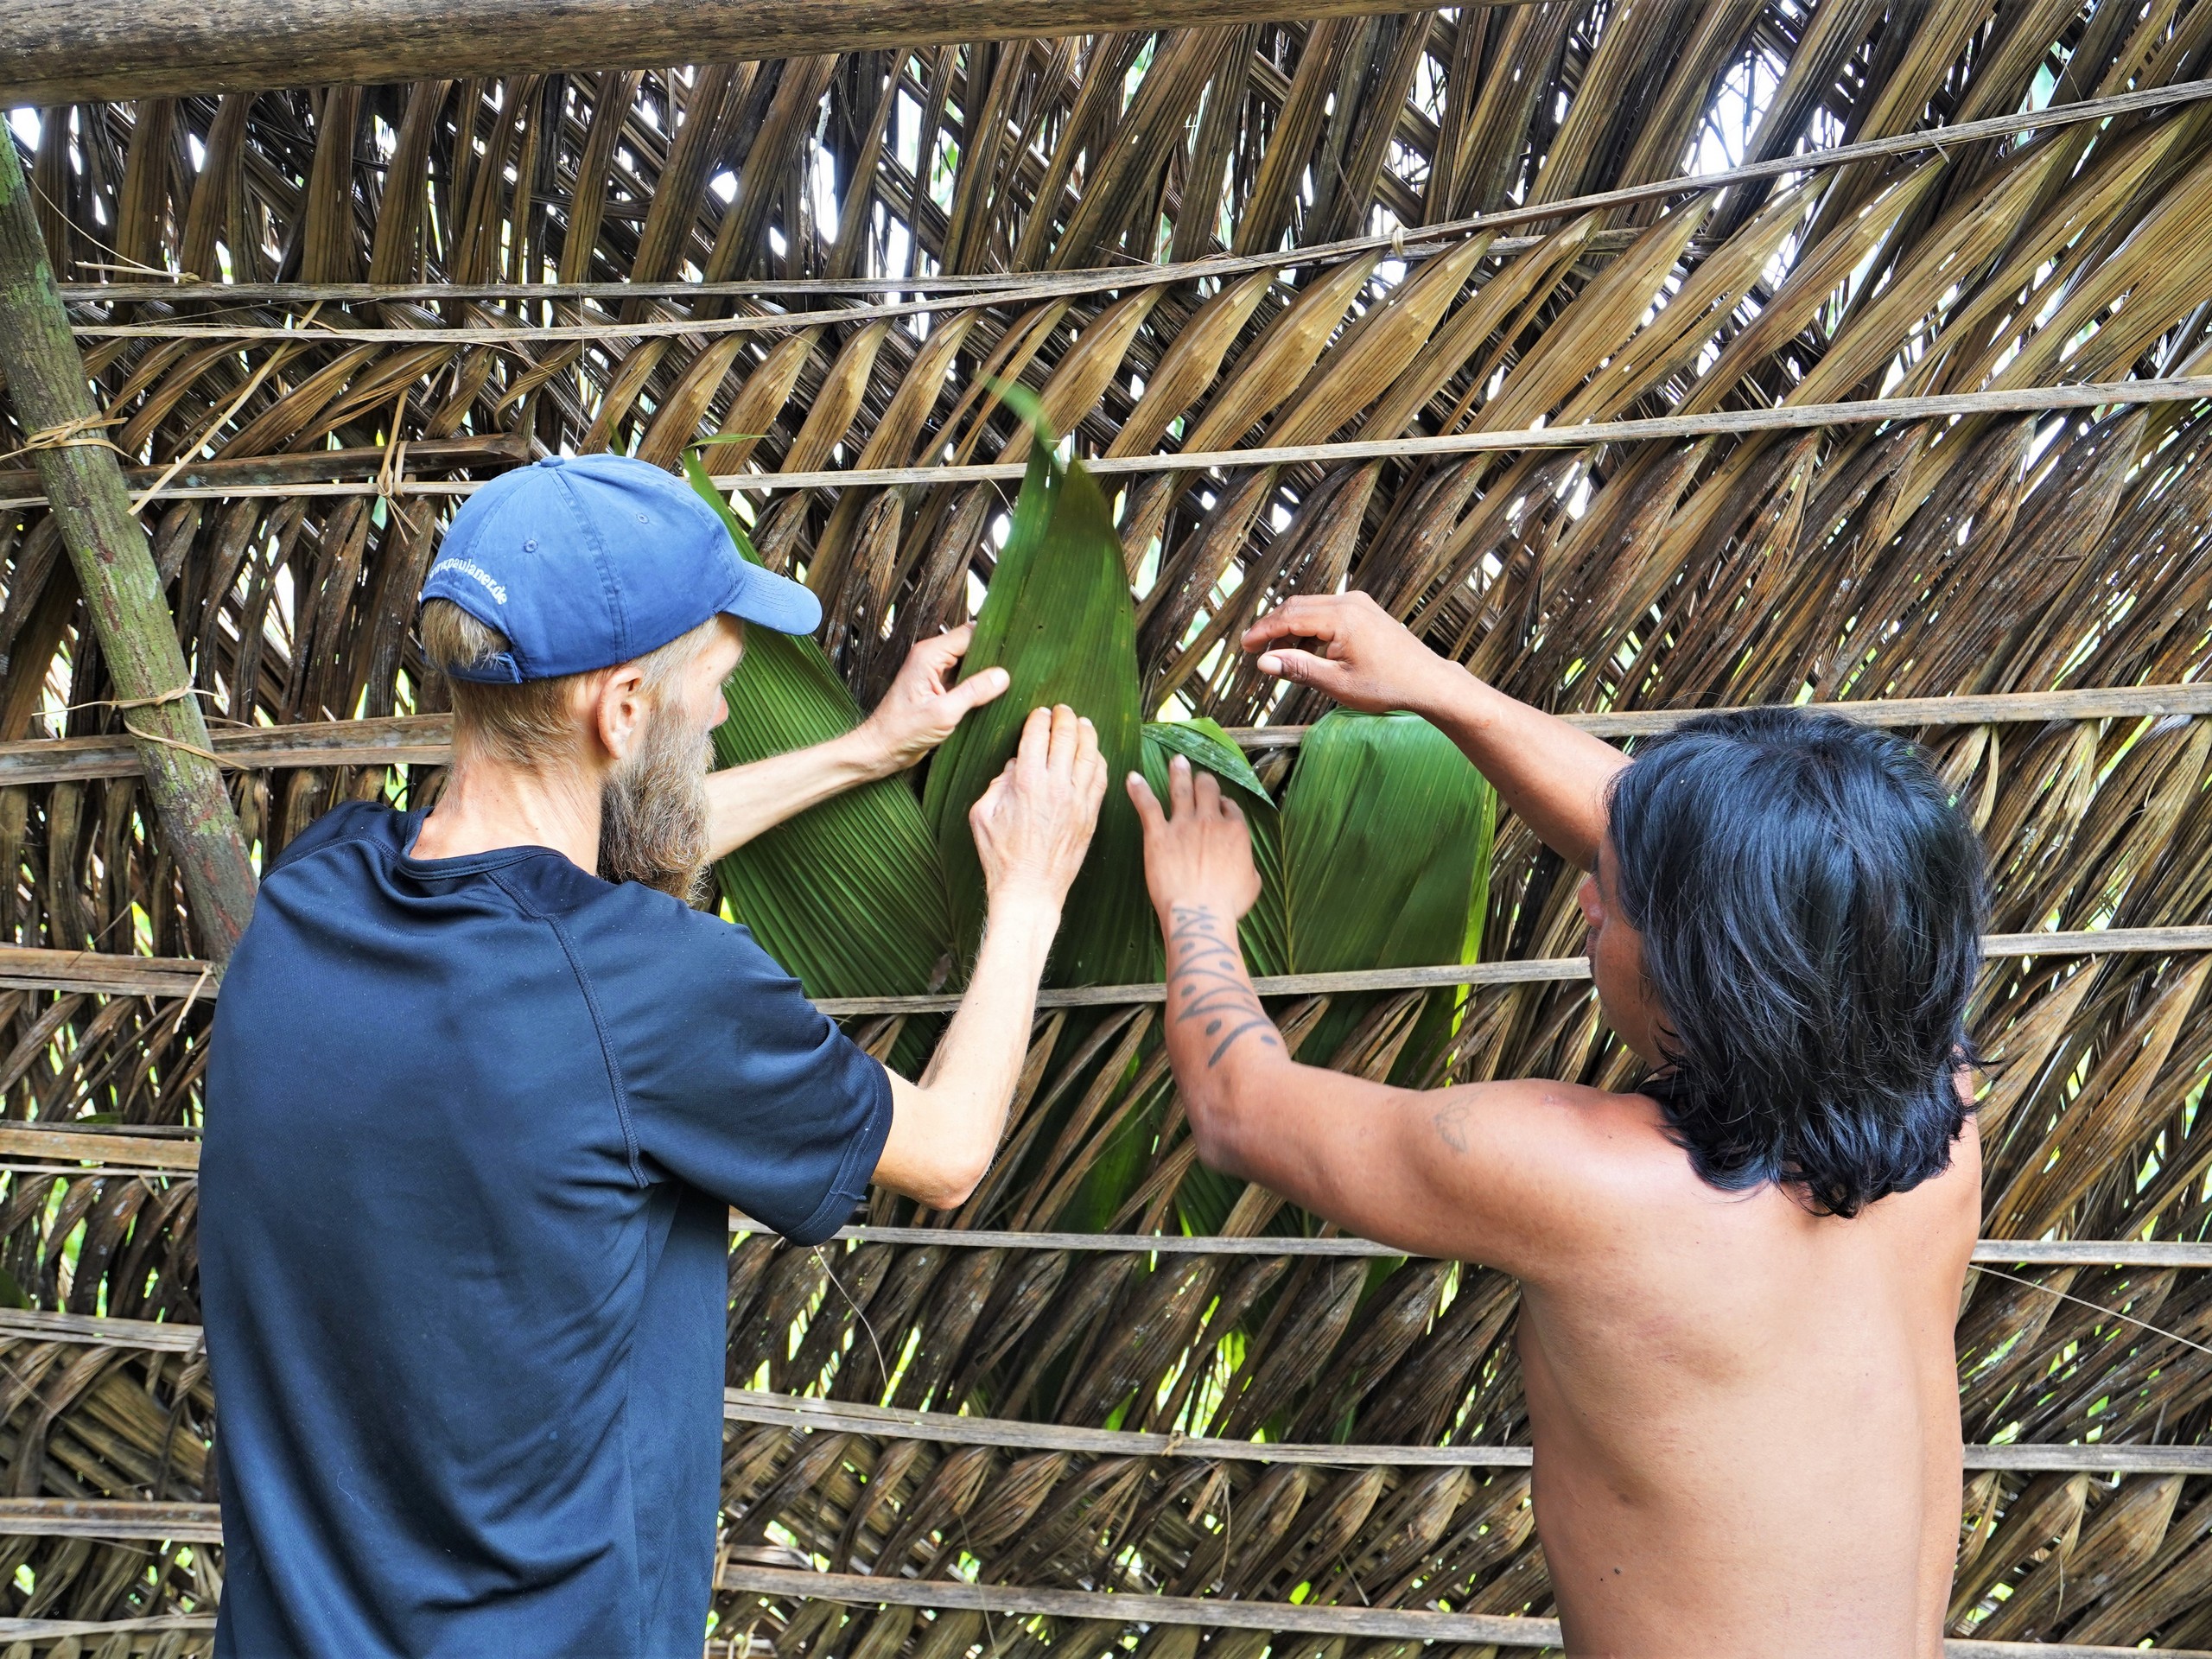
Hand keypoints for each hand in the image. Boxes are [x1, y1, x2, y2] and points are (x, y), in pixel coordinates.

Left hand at [858, 625, 1008, 774]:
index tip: (1016, 650)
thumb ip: (974, 692)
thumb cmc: (901, 731)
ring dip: (985, 672)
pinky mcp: (937, 689)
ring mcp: (934, 673)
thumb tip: (1003, 676)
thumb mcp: (944, 713)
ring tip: (1009, 681)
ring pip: (969, 663)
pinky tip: (993, 694)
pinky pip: (963, 679)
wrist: (881, 749)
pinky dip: (977, 685)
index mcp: (929, 655)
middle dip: (992, 657)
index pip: (969, 634)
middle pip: (970, 646)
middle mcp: (930, 658)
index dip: (992, 640)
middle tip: (1017, 668)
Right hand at [969, 705, 1107, 910]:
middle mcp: (1057, 786)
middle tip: (1063, 710)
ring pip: (1090, 754)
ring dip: (1087, 733)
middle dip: (1065, 718)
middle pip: (1067, 737)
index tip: (1039, 713)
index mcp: (1027, 783)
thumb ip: (998, 783)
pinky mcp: (1091, 815)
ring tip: (1083, 723)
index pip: (1037, 735)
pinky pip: (1101, 778)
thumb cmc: (1001, 857)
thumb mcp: (982, 814)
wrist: (1030, 890)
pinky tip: (1095, 753)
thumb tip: (1016, 765)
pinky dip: (1099, 760)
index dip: (1039, 719)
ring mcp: (1078, 801)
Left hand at [1127, 755, 1262, 919]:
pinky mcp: (1158, 835)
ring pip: (1181, 789)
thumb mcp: (1252, 884)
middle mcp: (1210, 821)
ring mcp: (1183, 826)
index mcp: (1235, 832)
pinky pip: (1147, 806)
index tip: (1220, 805)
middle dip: (1204, 780)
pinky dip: (1139, 790)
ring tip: (1176, 760)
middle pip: (1207, 789)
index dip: (1224, 804)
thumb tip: (1245, 863)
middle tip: (1199, 776)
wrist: (1199, 915)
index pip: (1230, 807)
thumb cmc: (1226, 905)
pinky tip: (1132, 778)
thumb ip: (1249, 865)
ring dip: (1178, 772)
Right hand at [1241, 591, 1466, 715]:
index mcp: (1341, 617)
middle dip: (1273, 627)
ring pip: (1311, 607)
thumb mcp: (1337, 683)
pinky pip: (1327, 611)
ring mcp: (1358, 603)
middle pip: (1296, 606)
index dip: (1263, 632)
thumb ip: (1298, 668)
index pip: (1289, 618)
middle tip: (1256, 651)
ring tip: (1280, 656)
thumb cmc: (1387, 685)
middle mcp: (1349, 602)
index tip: (1245, 647)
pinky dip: (1310, 627)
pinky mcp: (1364, 610)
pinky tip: (1306, 650)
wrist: (1428, 682)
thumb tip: (1265, 662)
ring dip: (1291, 628)